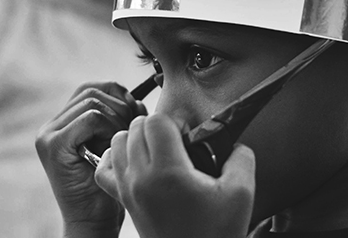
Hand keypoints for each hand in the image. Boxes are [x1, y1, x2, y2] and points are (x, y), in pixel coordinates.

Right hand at [36, 82, 146, 234]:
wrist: (94, 220)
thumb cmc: (109, 185)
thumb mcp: (115, 144)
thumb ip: (120, 119)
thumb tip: (135, 99)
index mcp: (63, 124)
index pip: (91, 89)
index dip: (117, 94)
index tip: (134, 112)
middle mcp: (50, 127)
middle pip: (92, 90)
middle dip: (120, 105)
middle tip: (131, 128)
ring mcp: (48, 135)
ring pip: (93, 102)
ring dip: (117, 118)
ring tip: (120, 143)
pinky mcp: (53, 145)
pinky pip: (91, 118)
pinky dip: (109, 128)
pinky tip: (111, 149)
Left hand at [95, 114, 255, 237]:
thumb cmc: (215, 235)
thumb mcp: (241, 193)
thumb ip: (241, 157)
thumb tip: (233, 143)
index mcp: (167, 172)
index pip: (156, 121)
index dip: (175, 121)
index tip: (189, 135)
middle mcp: (141, 178)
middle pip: (136, 127)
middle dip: (158, 127)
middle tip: (179, 143)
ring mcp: (128, 190)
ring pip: (118, 142)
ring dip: (137, 138)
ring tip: (160, 150)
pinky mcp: (124, 201)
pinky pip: (105, 168)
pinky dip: (116, 158)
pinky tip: (137, 162)